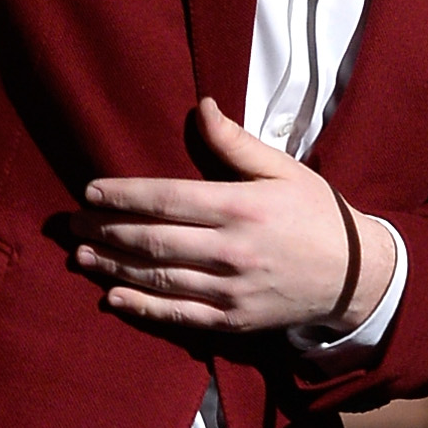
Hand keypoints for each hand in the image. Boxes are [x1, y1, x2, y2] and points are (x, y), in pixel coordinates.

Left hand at [74, 97, 395, 333]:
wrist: (356, 274)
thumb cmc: (316, 212)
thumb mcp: (283, 168)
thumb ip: (236, 142)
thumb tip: (201, 106)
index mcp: (241, 207)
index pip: (167, 199)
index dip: (123, 195)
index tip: (90, 191)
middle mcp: (231, 251)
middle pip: (152, 240)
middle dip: (106, 229)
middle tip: (71, 223)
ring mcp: (231, 290)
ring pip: (158, 277)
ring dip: (113, 266)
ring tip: (81, 254)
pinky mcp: (233, 321)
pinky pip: (178, 315)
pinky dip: (142, 307)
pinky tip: (113, 297)